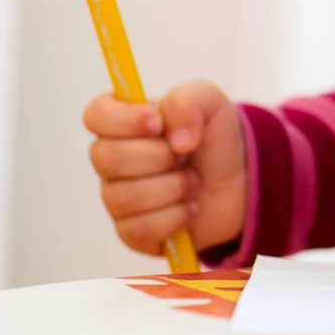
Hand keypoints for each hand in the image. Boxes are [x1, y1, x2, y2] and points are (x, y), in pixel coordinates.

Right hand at [83, 80, 247, 256]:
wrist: (239, 181)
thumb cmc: (212, 138)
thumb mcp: (210, 103)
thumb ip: (189, 102)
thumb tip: (176, 138)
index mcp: (124, 122)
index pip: (95, 116)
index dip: (123, 120)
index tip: (158, 123)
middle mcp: (112, 160)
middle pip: (106, 158)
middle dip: (157, 156)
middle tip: (184, 155)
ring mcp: (119, 198)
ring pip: (125, 196)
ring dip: (172, 187)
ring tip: (192, 180)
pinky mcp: (133, 232)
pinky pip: (140, 229)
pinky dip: (175, 217)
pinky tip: (191, 207)